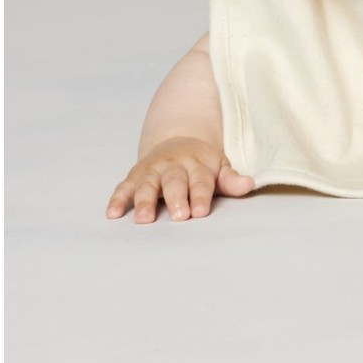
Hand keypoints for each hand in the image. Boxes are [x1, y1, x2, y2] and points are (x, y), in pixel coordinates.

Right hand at [106, 136, 253, 222]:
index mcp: (196, 163)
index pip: (200, 180)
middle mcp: (172, 165)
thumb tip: (249, 184)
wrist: (177, 142)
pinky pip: (124, 187)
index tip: (201, 212)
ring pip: (147, 185)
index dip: (200, 196)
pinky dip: (117, 199)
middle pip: (174, 181)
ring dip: (144, 201)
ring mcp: (152, 170)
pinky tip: (113, 214)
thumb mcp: (219, 167)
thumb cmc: (202, 164)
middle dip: (176, 198)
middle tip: (179, 216)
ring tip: (144, 219)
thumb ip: (231, 179)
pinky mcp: (135, 176)